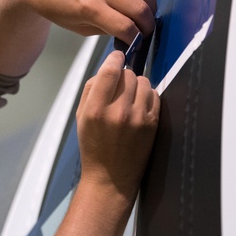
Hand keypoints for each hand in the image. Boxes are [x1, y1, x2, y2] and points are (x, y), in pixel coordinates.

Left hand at [13, 0, 156, 43]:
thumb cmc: (58, 8)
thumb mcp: (79, 28)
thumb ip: (106, 30)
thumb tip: (130, 33)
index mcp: (90, 8)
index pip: (126, 27)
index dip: (137, 39)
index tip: (138, 43)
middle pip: (140, 9)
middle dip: (148, 25)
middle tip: (146, 31)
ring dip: (151, 6)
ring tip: (145, 15)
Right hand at [76, 50, 159, 199]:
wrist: (111, 178)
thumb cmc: (93, 147)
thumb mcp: (81, 118)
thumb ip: (91, 90)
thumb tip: (107, 67)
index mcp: (96, 110)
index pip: (109, 71)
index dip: (114, 59)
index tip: (116, 57)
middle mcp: (118, 112)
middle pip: (128, 74)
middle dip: (124, 77)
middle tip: (119, 88)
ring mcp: (138, 118)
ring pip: (143, 82)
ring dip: (136, 85)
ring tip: (129, 99)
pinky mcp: (153, 124)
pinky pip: (154, 95)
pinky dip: (147, 96)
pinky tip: (139, 107)